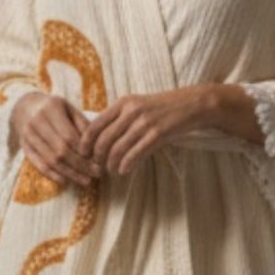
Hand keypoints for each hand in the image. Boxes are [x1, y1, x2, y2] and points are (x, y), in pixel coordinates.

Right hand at [11, 91, 102, 187]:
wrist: (26, 107)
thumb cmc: (55, 109)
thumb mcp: (70, 109)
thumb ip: (83, 125)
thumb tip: (97, 147)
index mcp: (51, 109)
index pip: (69, 136)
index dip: (84, 151)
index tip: (98, 160)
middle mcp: (36, 122)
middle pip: (60, 150)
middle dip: (80, 165)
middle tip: (96, 174)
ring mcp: (28, 136)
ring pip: (50, 160)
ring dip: (70, 173)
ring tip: (86, 181)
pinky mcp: (24, 147)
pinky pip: (39, 165)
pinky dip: (53, 175)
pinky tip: (67, 181)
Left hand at [79, 86, 209, 174]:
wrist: (191, 105)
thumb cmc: (163, 107)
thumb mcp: (138, 105)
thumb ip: (120, 117)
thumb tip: (100, 135)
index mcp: (123, 103)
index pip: (95, 124)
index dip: (85, 142)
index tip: (83, 153)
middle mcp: (131, 111)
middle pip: (104, 140)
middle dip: (97, 157)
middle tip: (97, 166)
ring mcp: (144, 123)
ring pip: (118, 149)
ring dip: (111, 165)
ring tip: (111, 170)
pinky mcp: (157, 134)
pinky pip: (135, 154)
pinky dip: (126, 165)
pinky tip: (124, 170)